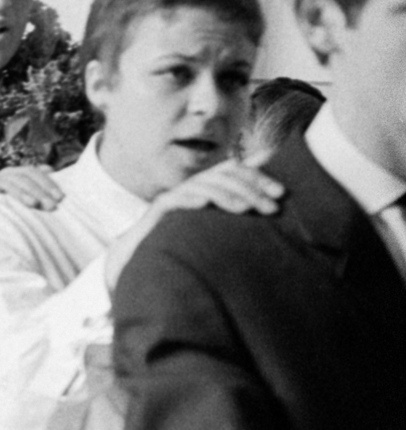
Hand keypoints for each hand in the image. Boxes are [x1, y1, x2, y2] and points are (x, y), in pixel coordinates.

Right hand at [0, 164, 62, 210]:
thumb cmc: (9, 213)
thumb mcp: (25, 200)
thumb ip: (36, 185)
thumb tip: (49, 168)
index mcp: (15, 175)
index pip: (32, 172)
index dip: (48, 183)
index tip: (60, 197)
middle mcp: (2, 176)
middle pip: (21, 177)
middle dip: (38, 191)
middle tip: (50, 206)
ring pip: (6, 182)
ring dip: (20, 192)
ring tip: (32, 203)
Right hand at [104, 159, 282, 288]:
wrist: (147, 258)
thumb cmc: (189, 242)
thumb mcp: (222, 227)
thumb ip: (242, 210)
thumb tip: (275, 201)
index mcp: (210, 187)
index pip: (236, 171)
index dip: (259, 178)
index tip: (281, 194)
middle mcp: (193, 188)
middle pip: (223, 176)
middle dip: (250, 189)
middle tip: (272, 208)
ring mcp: (175, 197)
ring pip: (201, 186)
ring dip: (226, 195)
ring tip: (245, 209)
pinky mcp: (157, 212)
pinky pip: (172, 200)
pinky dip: (188, 198)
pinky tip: (204, 203)